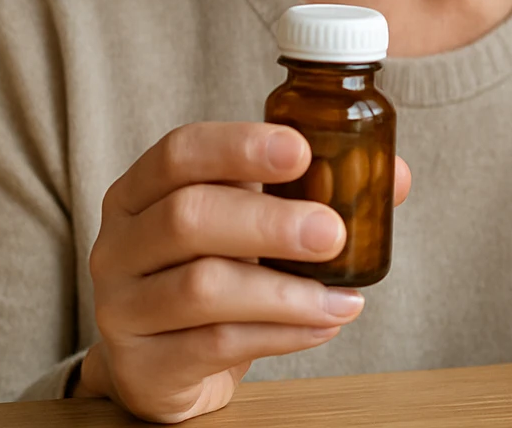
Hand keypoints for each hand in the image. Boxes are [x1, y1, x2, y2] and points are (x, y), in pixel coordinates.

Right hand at [75, 122, 411, 422]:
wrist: (165, 363)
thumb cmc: (214, 272)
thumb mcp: (250, 223)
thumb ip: (312, 193)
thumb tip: (392, 175)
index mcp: (141, 190)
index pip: (181, 152)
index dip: (240, 146)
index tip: (301, 150)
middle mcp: (119, 243)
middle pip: (188, 217)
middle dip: (270, 222)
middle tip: (334, 233)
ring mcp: (121, 307)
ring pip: (203, 287)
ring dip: (286, 291)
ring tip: (343, 296)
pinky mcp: (142, 365)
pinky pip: (214, 344)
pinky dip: (280, 334)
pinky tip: (322, 324)